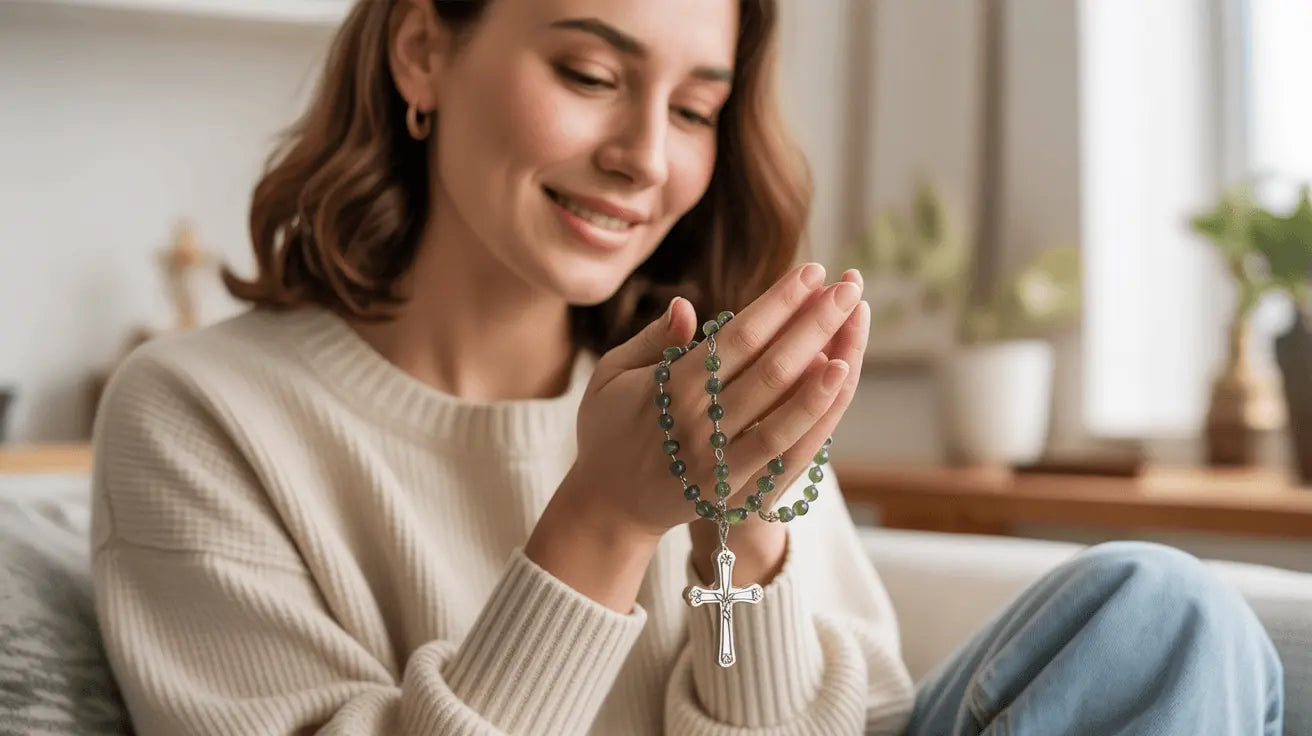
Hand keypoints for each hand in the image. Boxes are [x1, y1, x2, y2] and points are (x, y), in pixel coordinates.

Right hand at [553, 261, 861, 549]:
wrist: (607, 504)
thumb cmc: (608, 427)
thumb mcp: (611, 374)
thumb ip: (652, 340)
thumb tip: (685, 306)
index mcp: (669, 387)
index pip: (737, 337)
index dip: (778, 303)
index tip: (812, 272)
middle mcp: (697, 422)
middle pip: (769, 366)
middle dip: (813, 322)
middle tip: (847, 287)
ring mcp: (717, 459)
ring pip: (781, 407)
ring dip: (823, 364)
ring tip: (854, 326)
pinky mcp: (732, 489)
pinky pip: (781, 448)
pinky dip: (811, 414)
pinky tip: (837, 381)